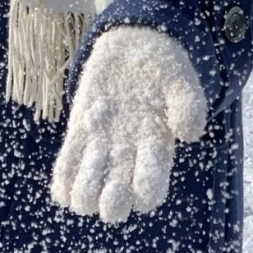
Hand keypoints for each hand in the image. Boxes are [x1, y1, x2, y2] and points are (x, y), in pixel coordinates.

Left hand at [51, 25, 207, 224]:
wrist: (133, 46)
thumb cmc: (162, 67)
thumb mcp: (180, 80)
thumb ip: (189, 105)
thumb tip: (188, 134)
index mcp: (155, 153)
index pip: (150, 194)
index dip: (145, 191)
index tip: (143, 160)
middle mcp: (127, 160)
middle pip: (116, 206)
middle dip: (111, 203)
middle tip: (110, 181)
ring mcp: (100, 150)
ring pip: (87, 196)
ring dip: (85, 189)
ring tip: (92, 158)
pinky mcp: (78, 136)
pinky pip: (66, 171)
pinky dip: (63, 182)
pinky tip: (64, 181)